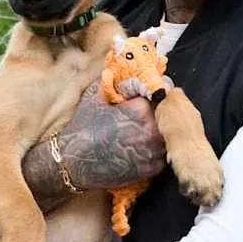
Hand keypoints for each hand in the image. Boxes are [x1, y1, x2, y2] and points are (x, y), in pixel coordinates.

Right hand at [24, 84, 166, 201]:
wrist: (75, 163)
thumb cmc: (83, 128)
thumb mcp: (97, 99)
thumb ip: (115, 85)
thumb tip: (121, 72)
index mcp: (140, 110)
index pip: (161, 95)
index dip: (156, 95)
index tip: (152, 97)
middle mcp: (151, 130)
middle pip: (168, 117)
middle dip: (160, 114)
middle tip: (147, 116)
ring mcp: (153, 151)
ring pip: (168, 136)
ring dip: (160, 133)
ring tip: (144, 133)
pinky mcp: (152, 168)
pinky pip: (163, 155)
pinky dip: (156, 151)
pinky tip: (141, 149)